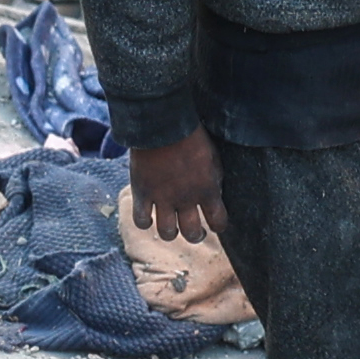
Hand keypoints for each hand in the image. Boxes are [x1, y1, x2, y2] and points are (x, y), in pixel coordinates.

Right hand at [129, 133, 222, 249]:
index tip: (215, 224)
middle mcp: (186, 200)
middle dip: (196, 235)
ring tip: (171, 226)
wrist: (163, 124)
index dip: (218, 226)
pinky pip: (141, 220)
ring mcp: (162, 198)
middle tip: (194, 229)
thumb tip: (213, 194)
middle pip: (192, 233)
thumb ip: (214, 179)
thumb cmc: (191, 136)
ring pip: (167, 233)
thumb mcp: (213, 157)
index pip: (218, 222)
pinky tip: (148, 215)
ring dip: (171, 232)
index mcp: (207, 190)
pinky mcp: (142, 193)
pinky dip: (145, 221)